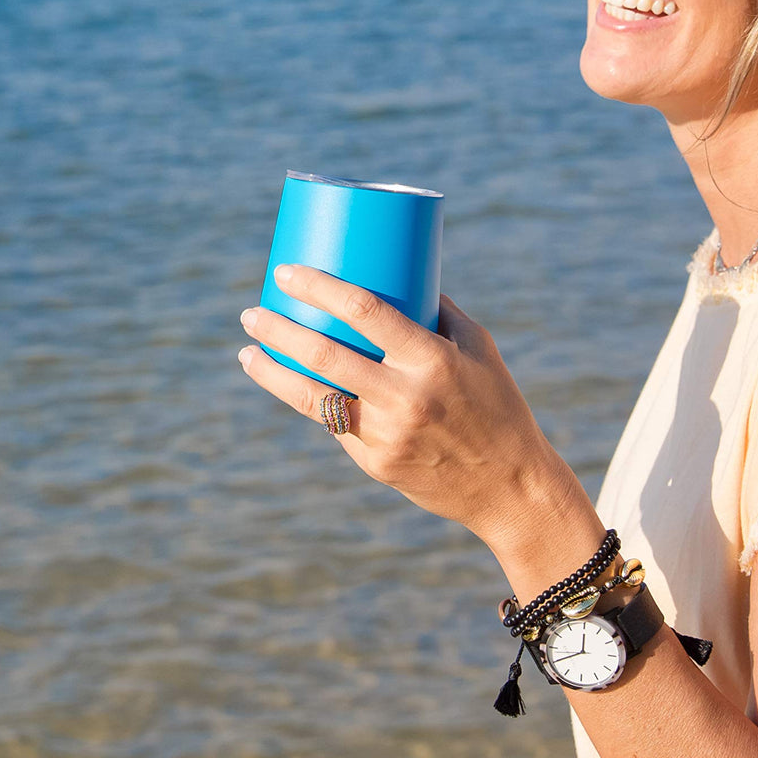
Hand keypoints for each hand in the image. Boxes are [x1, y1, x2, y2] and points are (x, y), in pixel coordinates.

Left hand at [237, 265, 588, 553]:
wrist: (509, 485)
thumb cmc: (497, 404)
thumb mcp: (479, 348)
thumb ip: (438, 313)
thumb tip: (397, 275)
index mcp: (434, 360)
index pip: (366, 312)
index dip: (321, 288)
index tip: (287, 273)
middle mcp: (407, 397)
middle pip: (325, 355)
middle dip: (279, 330)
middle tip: (253, 313)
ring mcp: (387, 435)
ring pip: (313, 398)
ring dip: (273, 371)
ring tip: (248, 351)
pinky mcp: (376, 465)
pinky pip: (336, 426)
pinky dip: (311, 403)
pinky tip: (290, 386)